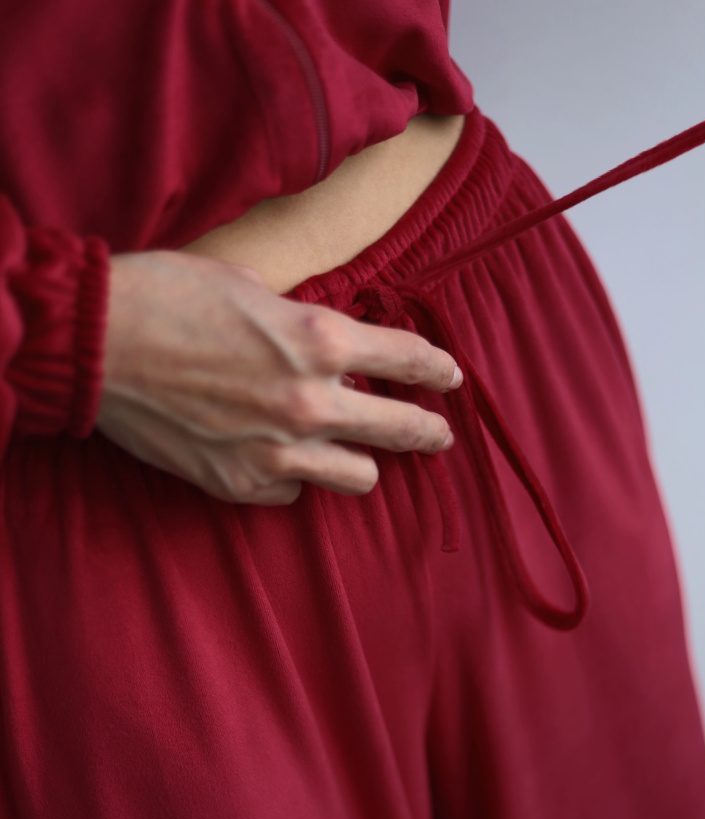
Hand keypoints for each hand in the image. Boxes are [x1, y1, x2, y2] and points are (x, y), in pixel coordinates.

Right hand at [97, 250, 461, 504]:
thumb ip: (304, 324)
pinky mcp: (241, 483)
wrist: (100, 342)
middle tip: (438, 435)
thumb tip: (326, 345)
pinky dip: (294, 474)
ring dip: (360, 461)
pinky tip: (279, 457)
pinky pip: (293, 489)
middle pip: (403, 430)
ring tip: (354, 454)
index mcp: (321, 341)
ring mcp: (279, 450)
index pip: (408, 360)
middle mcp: (312, 402)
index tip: (451, 378)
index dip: (438, 370)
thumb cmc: (172, 297)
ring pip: (359, 476)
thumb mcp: (256, 290)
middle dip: (429, 431)